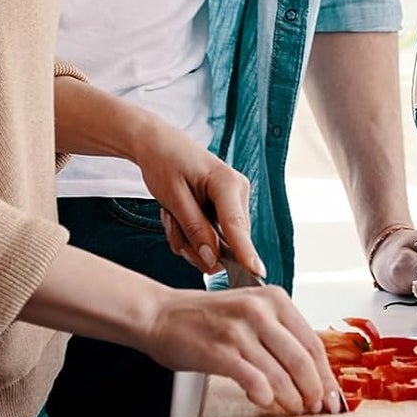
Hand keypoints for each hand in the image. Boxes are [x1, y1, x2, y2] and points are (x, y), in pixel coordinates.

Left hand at [131, 119, 264, 281]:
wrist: (159, 144)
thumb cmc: (164, 163)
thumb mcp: (173, 198)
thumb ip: (194, 230)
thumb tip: (212, 259)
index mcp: (227, 184)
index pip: (237, 226)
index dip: (245, 252)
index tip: (257, 273)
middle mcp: (238, 192)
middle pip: (227, 240)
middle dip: (196, 244)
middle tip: (172, 226)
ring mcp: (234, 200)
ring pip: (217, 241)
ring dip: (190, 237)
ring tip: (172, 215)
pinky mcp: (226, 206)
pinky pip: (212, 234)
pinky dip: (192, 232)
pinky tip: (179, 215)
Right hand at [138, 285, 340, 415]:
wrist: (161, 315)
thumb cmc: (206, 318)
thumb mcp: (251, 312)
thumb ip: (279, 334)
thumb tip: (308, 371)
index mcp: (275, 299)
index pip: (312, 342)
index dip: (325, 373)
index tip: (332, 394)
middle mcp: (260, 311)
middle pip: (302, 359)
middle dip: (315, 389)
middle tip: (317, 408)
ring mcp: (240, 330)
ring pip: (281, 373)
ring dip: (292, 398)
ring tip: (294, 410)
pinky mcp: (220, 351)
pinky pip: (253, 379)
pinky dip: (264, 395)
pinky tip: (266, 403)